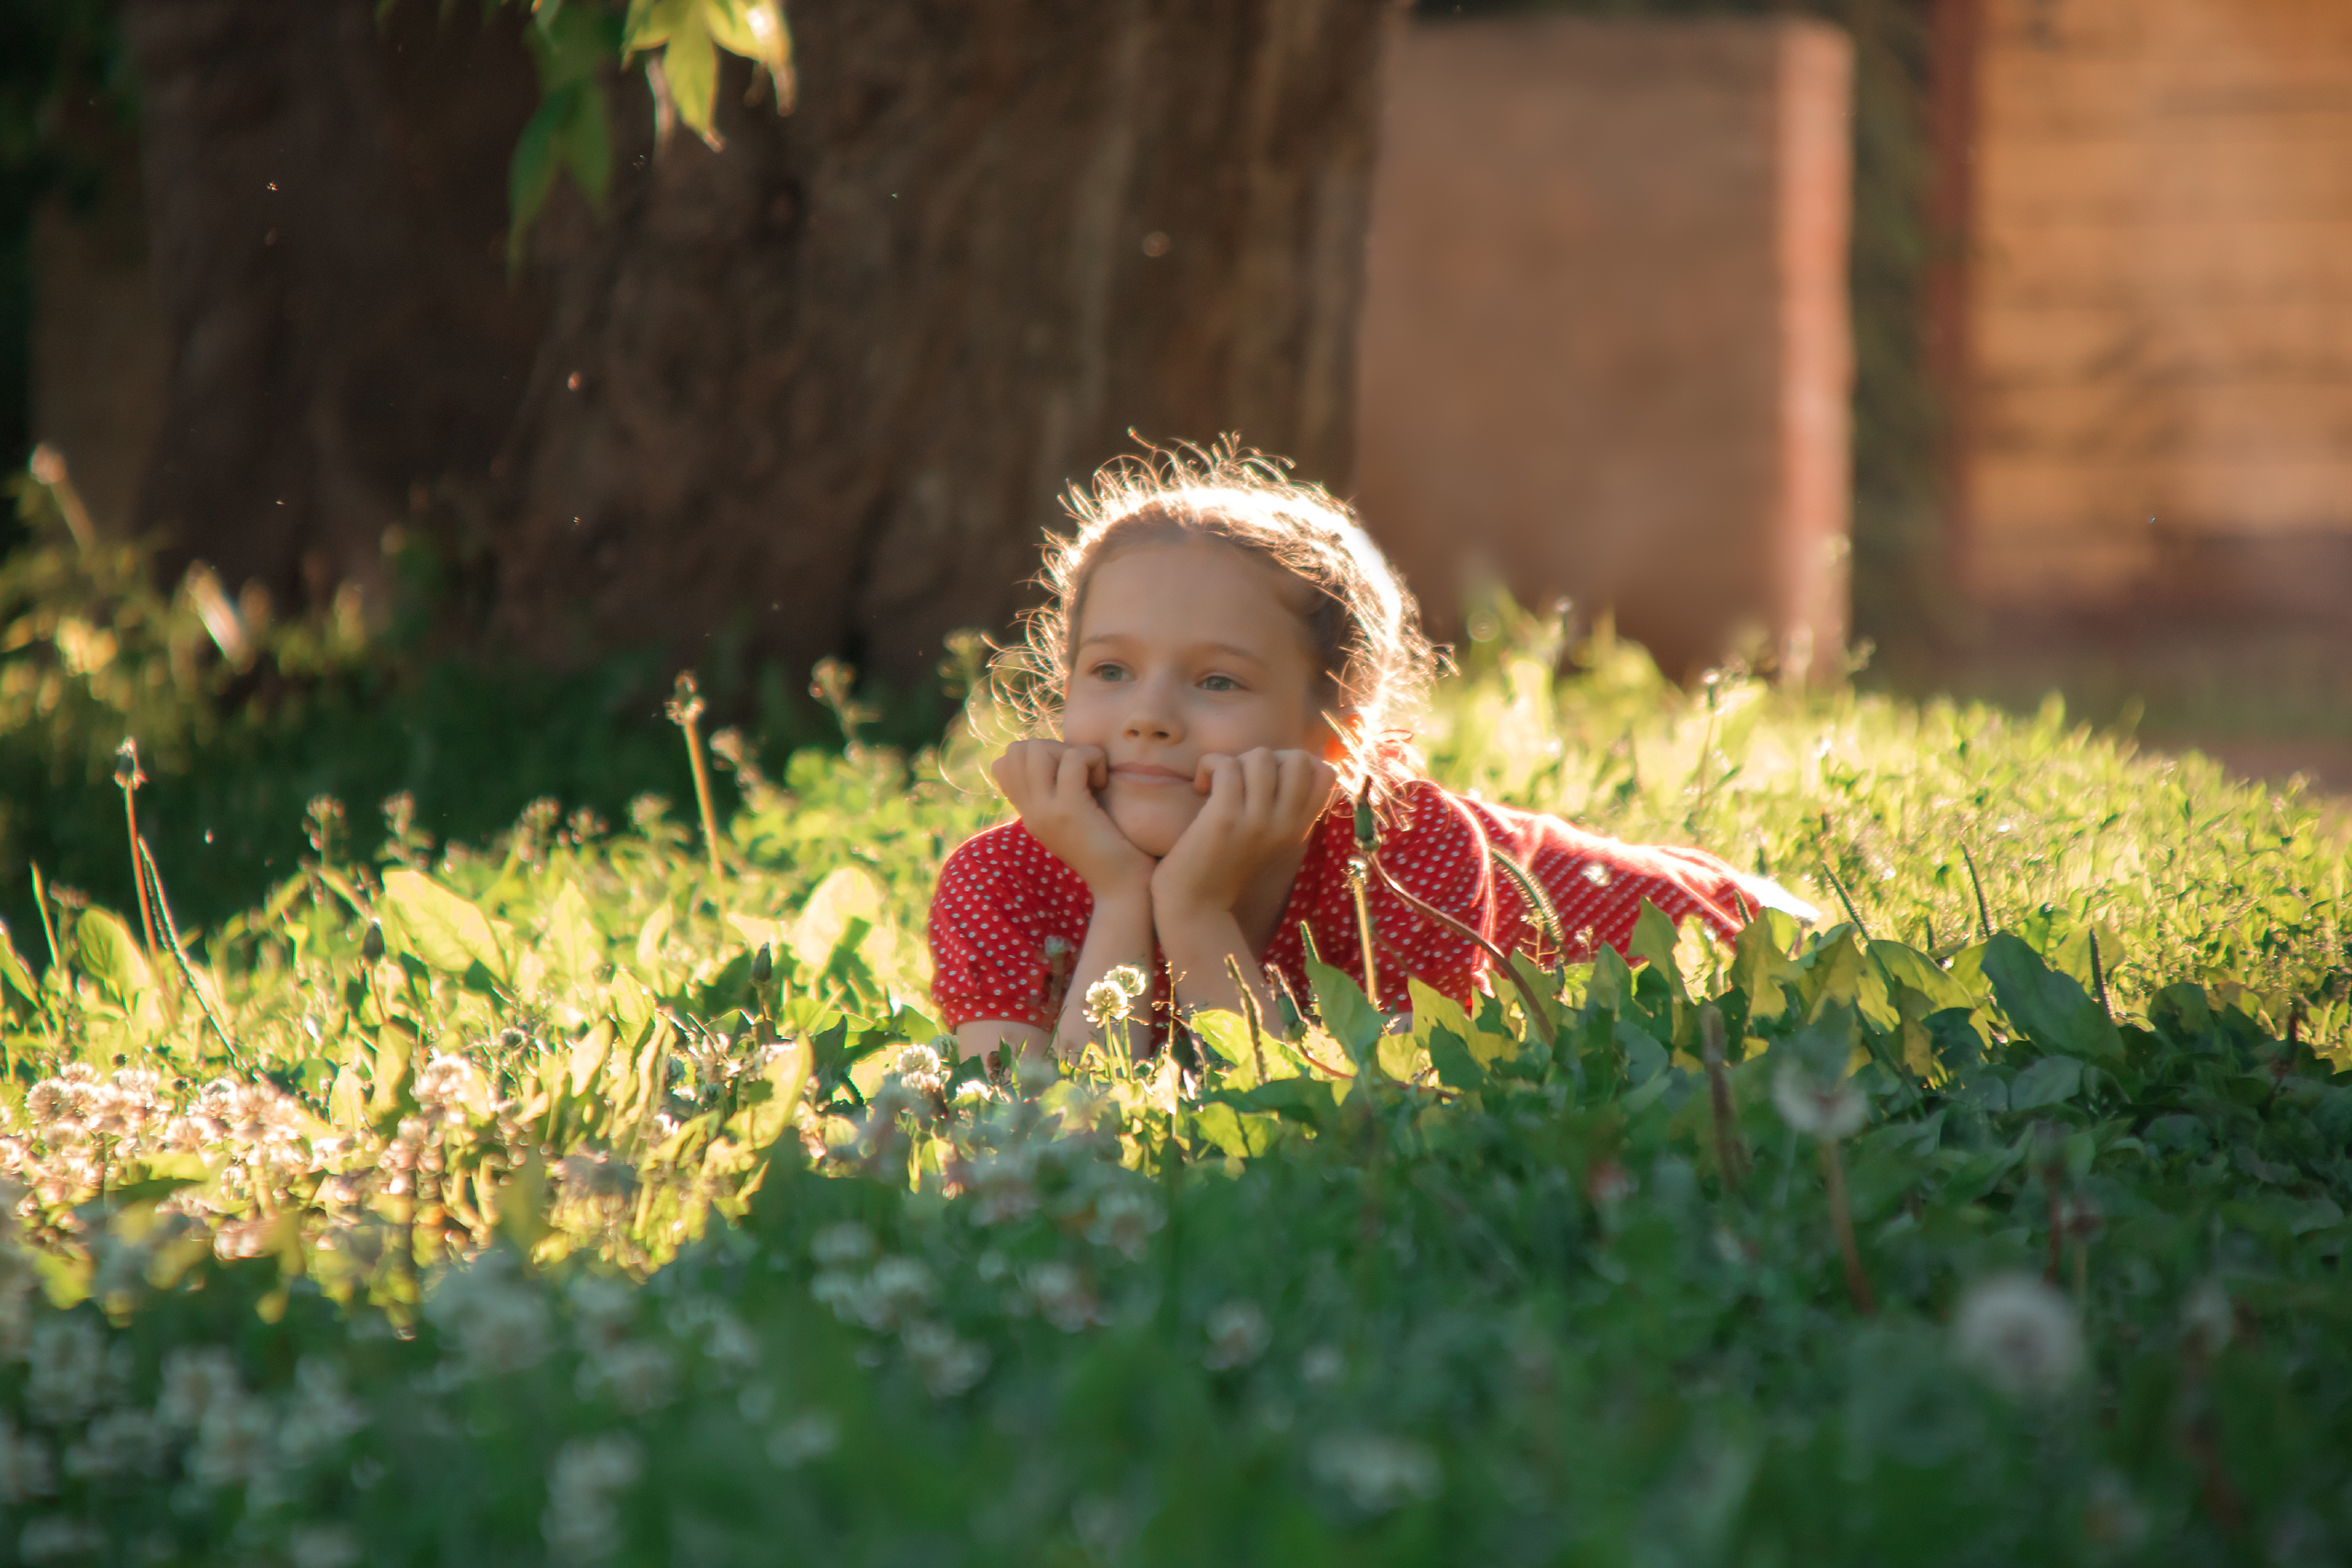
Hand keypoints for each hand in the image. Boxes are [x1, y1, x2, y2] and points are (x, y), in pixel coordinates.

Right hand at [991, 740, 1156, 899]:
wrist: (1124, 891)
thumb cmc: (1113, 851)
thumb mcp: (1076, 818)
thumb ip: (1061, 792)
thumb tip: (1063, 756)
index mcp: (1029, 814)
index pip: (1004, 763)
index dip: (1039, 755)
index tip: (1068, 775)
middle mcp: (1030, 813)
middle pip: (1017, 750)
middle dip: (1054, 748)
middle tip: (1082, 774)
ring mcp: (1045, 812)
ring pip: (1036, 749)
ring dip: (1072, 751)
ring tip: (1092, 777)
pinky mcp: (1070, 811)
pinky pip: (1072, 758)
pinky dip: (1093, 758)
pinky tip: (1103, 783)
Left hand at [1150, 747, 1335, 926]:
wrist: (1195, 905)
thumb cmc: (1226, 867)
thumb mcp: (1270, 840)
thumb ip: (1285, 808)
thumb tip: (1296, 761)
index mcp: (1299, 829)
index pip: (1326, 774)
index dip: (1296, 763)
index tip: (1269, 779)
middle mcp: (1286, 825)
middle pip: (1298, 758)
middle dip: (1268, 757)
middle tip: (1244, 779)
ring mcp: (1257, 821)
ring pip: (1260, 756)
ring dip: (1235, 761)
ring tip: (1219, 784)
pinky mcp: (1225, 818)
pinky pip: (1226, 765)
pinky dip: (1209, 765)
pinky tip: (1201, 786)